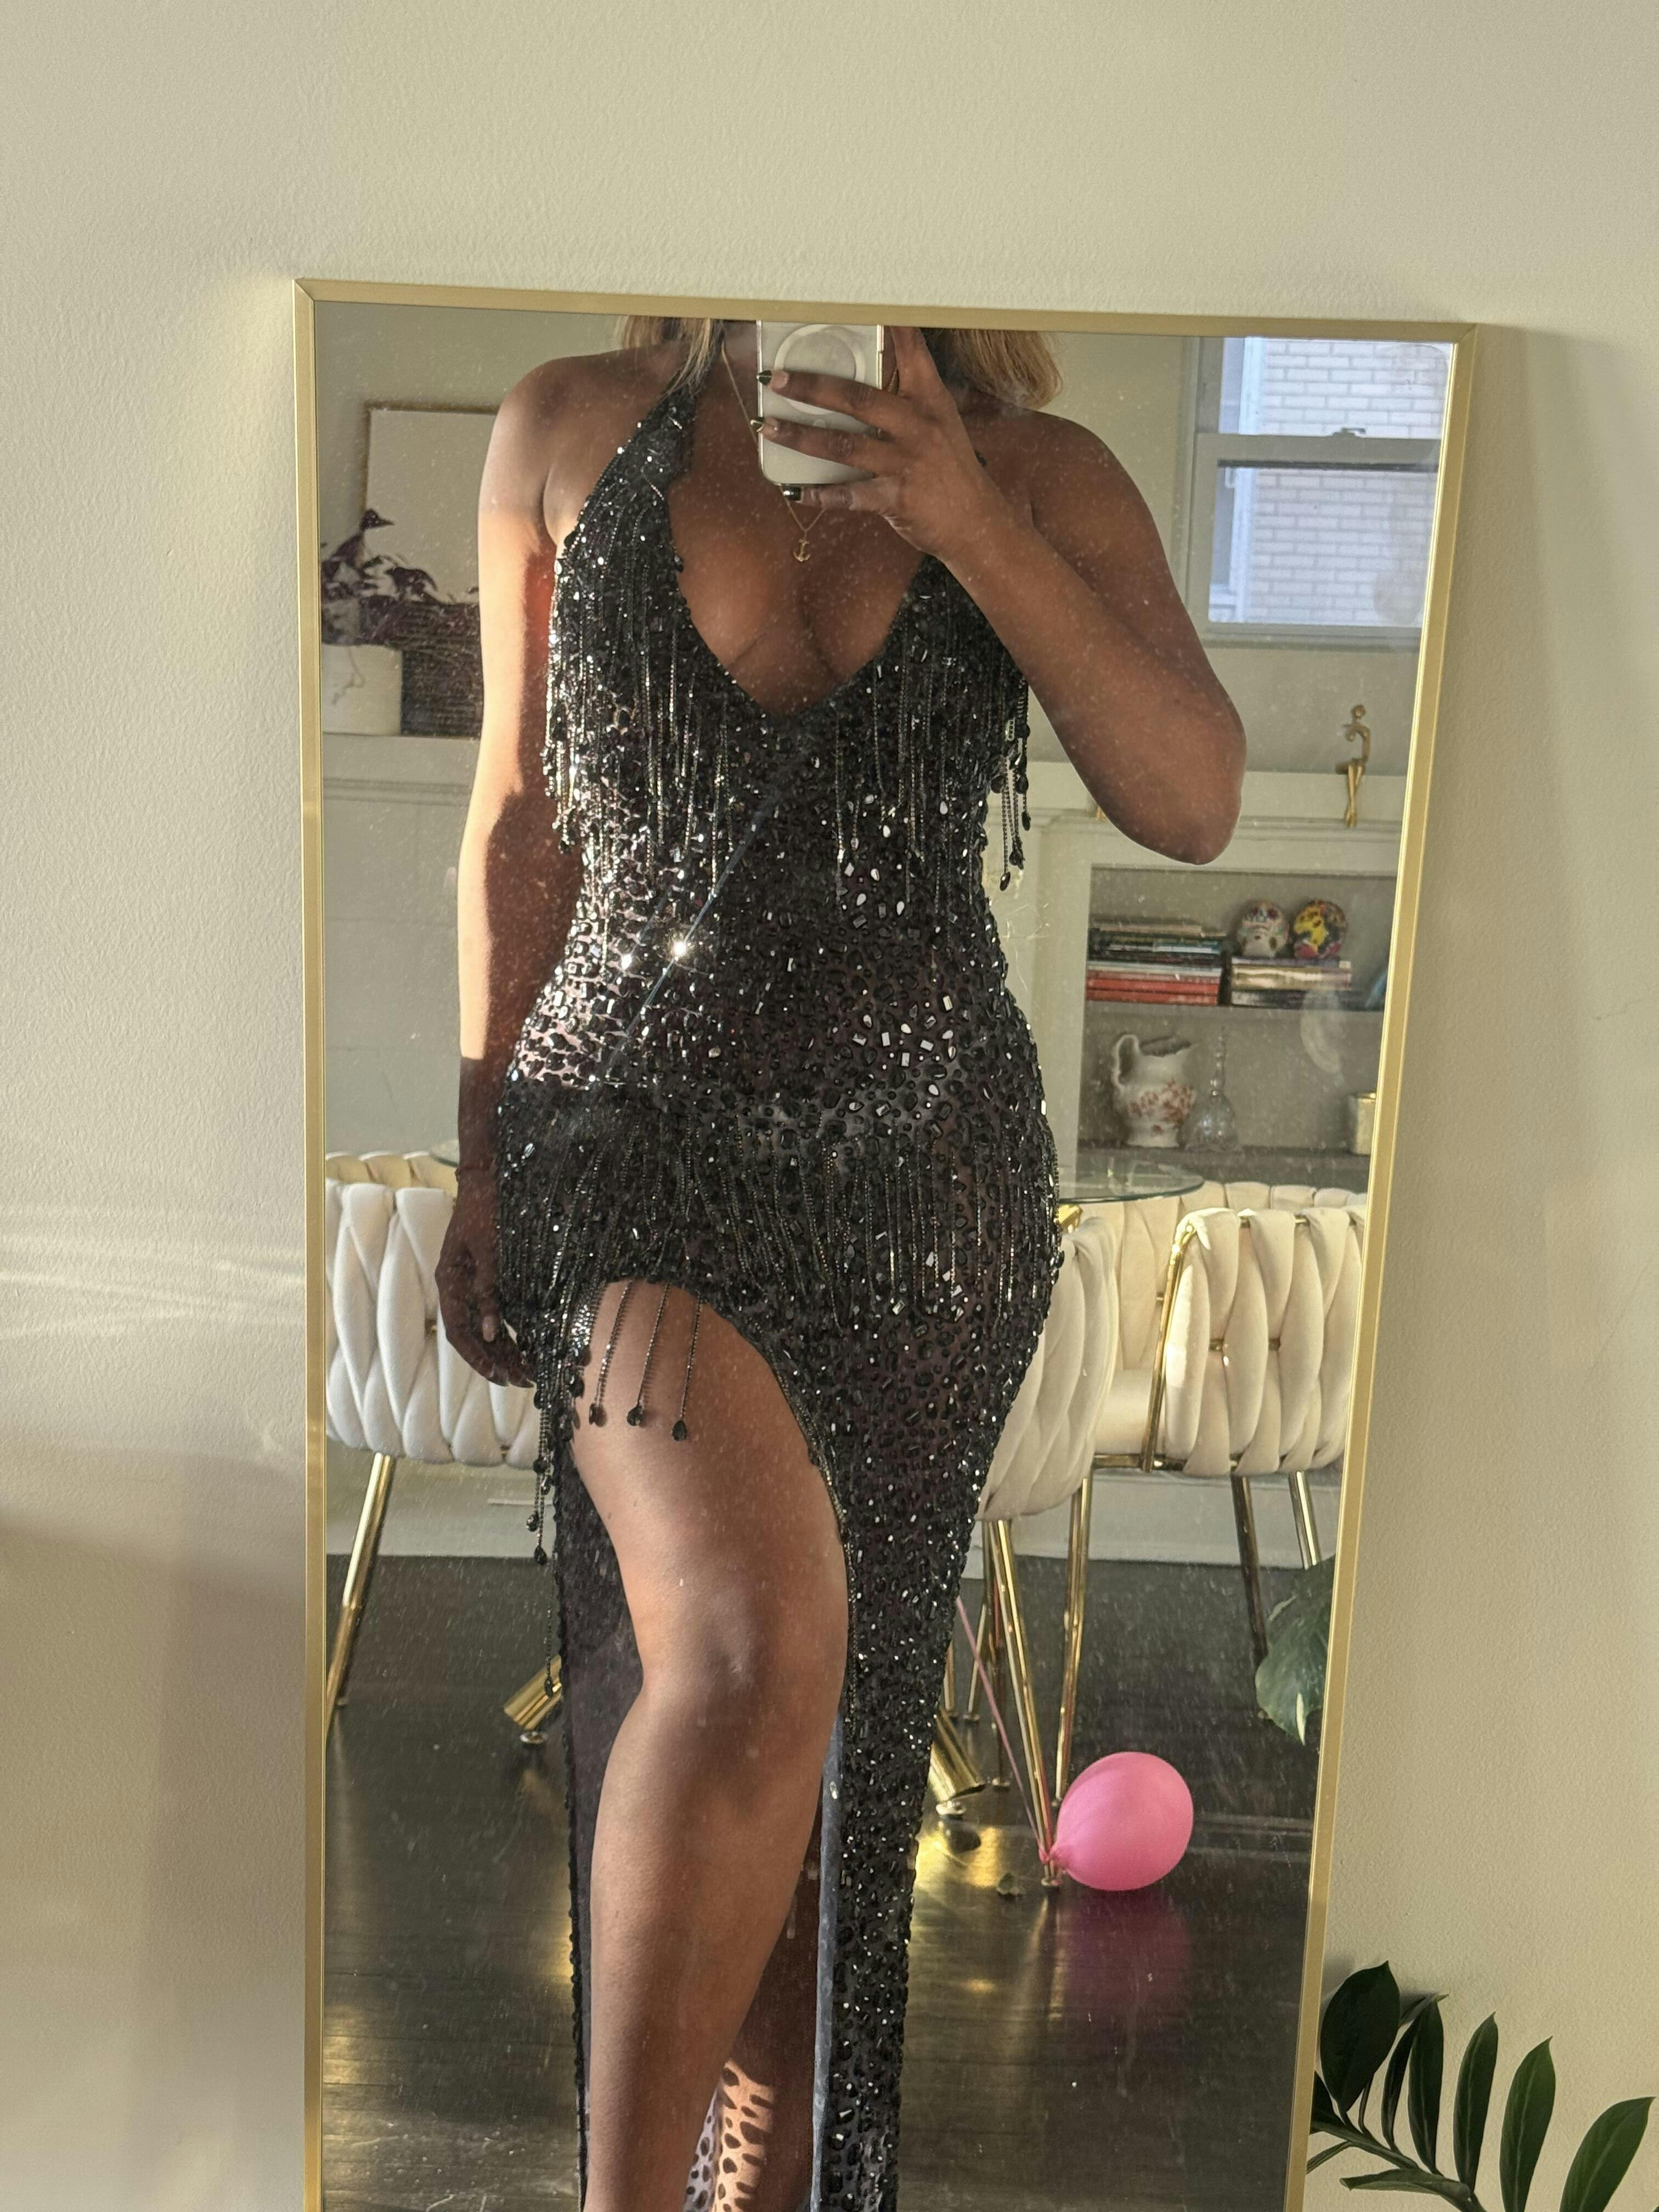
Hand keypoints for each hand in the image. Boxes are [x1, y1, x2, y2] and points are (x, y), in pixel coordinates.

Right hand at [436, 1170, 535, 1386]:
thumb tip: (488, 1331)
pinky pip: (494, 1313)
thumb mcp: (489, 1249)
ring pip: (483, 1327)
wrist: (489, 1177)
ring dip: (504, 1351)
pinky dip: (508, 1331)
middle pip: (472, 1335)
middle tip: (524, 1381)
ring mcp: (470, 1283)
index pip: (458, 1331)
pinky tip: (525, 1346)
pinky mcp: (486, 1277)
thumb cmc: (487, 1208)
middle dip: (496, 1361)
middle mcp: (457, 1286)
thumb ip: (488, 1289)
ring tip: (527, 1372)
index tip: (500, 1376)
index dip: (478, 1357)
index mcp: (450, 1281)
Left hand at [759, 325, 1009, 563]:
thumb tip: (855, 387)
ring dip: (801, 437)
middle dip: (812, 387)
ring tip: (769, 427)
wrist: (976, 521)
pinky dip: (820, 494)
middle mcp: (918, 426)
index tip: (861, 299)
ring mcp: (907, 463)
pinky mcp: (896, 498)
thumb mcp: (939, 424)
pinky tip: (794, 490)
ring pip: (844, 446)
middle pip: (857, 399)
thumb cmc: (950, 469)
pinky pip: (850, 496)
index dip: (889, 324)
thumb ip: (904, 402)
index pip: (911, 352)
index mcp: (930, 400)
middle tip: (778, 378)